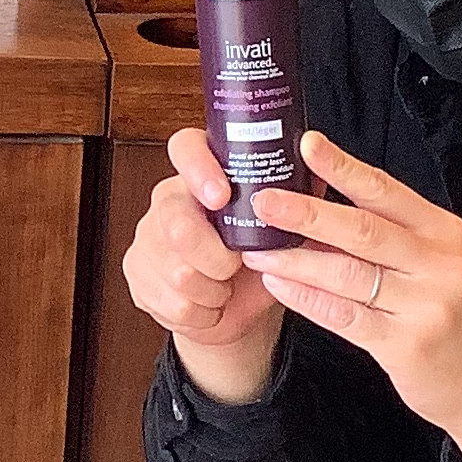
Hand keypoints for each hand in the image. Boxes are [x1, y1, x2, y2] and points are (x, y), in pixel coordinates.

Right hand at [122, 131, 286, 397]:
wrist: (234, 305)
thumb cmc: (263, 255)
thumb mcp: (288, 224)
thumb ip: (300, 197)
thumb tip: (325, 172)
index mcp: (203, 173)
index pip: (185, 148)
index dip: (200, 170)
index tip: (223, 197)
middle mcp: (168, 198)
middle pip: (177, 225)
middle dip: (217, 258)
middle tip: (236, 265)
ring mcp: (147, 236)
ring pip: (178, 273)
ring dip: (214, 290)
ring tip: (224, 286)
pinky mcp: (137, 273)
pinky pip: (172, 303)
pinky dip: (202, 313)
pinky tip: (209, 304)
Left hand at [242, 131, 461, 461]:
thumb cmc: (448, 315)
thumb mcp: (433, 265)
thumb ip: (389, 235)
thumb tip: (316, 202)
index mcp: (445, 233)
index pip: (387, 192)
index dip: (344, 167)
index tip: (306, 144)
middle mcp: (440, 264)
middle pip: (362, 230)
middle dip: (306, 213)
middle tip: (262, 200)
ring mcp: (426, 306)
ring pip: (346, 274)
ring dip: (294, 262)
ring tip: (255, 251)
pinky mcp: (406, 346)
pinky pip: (344, 316)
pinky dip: (306, 300)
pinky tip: (278, 287)